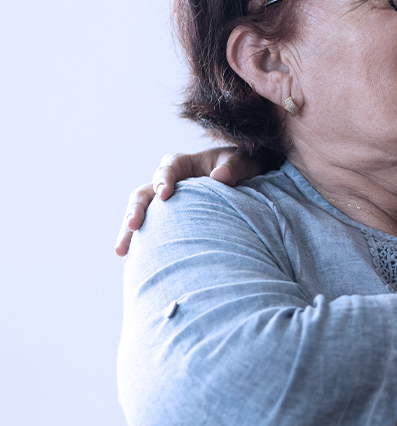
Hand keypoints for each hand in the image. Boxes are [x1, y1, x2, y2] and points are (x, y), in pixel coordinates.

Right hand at [113, 147, 259, 256]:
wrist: (245, 181)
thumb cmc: (241, 167)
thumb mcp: (241, 162)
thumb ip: (233, 167)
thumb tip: (220, 177)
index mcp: (183, 164)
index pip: (167, 169)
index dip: (163, 180)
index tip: (164, 194)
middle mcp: (167, 183)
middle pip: (144, 194)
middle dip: (136, 210)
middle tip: (134, 226)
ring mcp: (164, 204)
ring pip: (141, 215)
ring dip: (129, 232)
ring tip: (122, 252)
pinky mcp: (165, 221)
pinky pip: (149, 231)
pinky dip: (141, 245)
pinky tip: (133, 263)